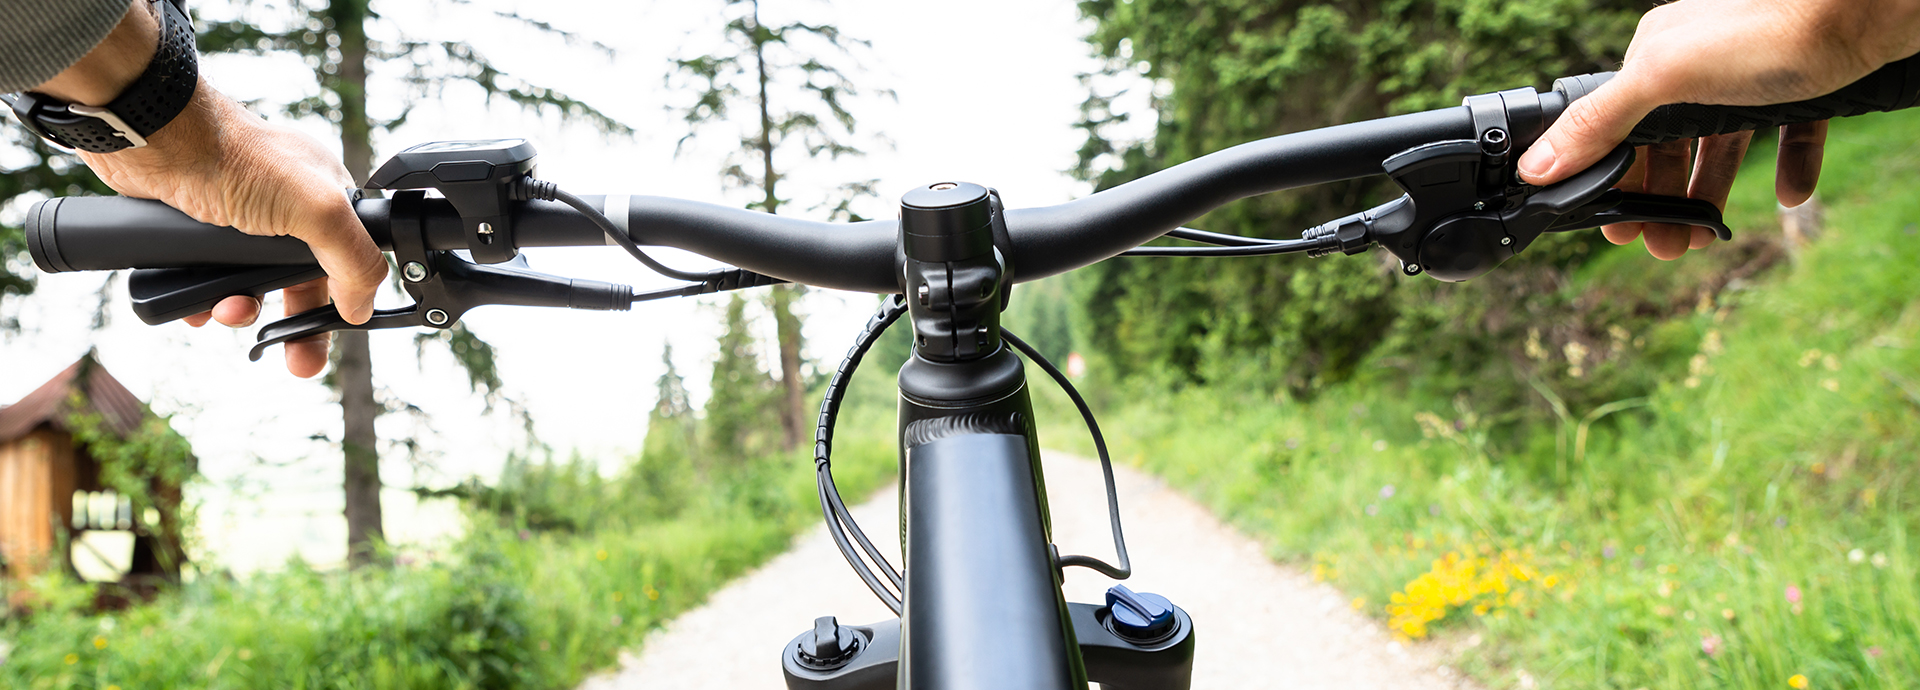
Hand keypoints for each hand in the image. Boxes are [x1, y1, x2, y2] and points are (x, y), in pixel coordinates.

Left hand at [79, 87, 386, 377]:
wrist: (154, 138)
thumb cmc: (235, 157)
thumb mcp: (317, 209)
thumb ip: (354, 257)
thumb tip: (364, 306)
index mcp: (323, 200)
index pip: (346, 261)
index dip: (342, 300)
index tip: (333, 333)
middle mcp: (284, 210)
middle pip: (297, 283)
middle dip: (294, 324)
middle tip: (297, 363)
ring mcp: (236, 222)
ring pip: (246, 286)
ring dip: (237, 309)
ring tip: (223, 312)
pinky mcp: (194, 231)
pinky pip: (202, 281)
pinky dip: (198, 299)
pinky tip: (192, 304)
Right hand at [1516, 0, 1919, 259]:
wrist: (1872, 8)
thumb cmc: (1770, 30)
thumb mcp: (1666, 80)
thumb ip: (1600, 123)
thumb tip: (1536, 167)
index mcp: (1656, 55)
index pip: (1618, 129)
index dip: (1613, 181)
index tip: (1613, 228)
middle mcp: (1700, 62)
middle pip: (1669, 146)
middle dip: (1662, 199)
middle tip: (1662, 245)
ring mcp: (1753, 74)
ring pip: (1723, 145)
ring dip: (1711, 193)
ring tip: (1704, 236)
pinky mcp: (1808, 85)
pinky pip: (1790, 134)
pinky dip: (1786, 167)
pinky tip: (1789, 195)